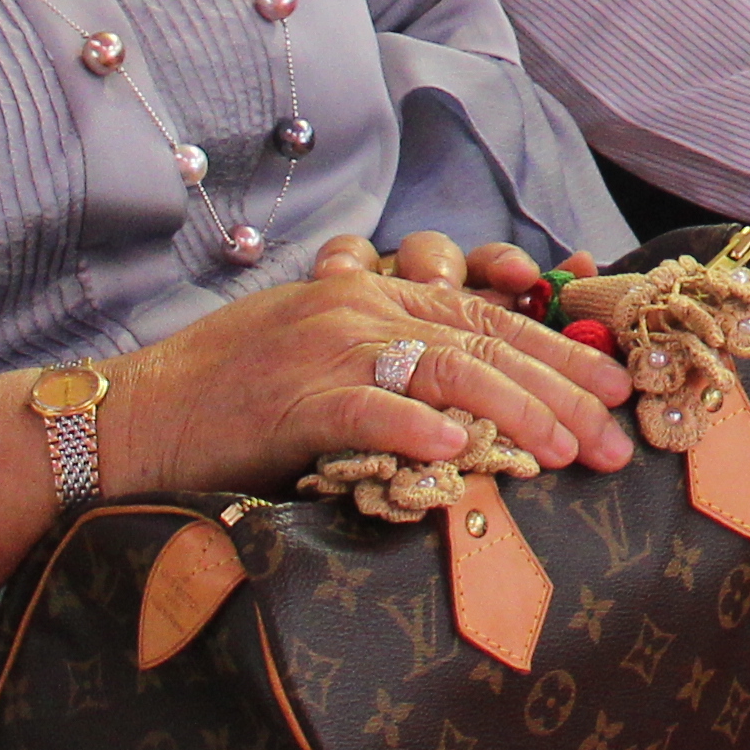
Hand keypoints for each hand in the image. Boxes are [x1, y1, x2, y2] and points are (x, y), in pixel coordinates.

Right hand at [96, 231, 637, 500]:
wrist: (130, 415)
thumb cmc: (226, 395)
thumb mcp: (316, 354)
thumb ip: (387, 358)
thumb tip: (467, 399)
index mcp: (369, 293)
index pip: (487, 313)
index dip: (559, 347)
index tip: (617, 384)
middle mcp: (358, 308)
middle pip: (486, 340)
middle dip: (563, 388)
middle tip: (619, 435)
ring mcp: (325, 351)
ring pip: (446, 370)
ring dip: (516, 413)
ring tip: (567, 452)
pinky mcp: (289, 401)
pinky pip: (364, 411)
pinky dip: (413, 431)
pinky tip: (457, 456)